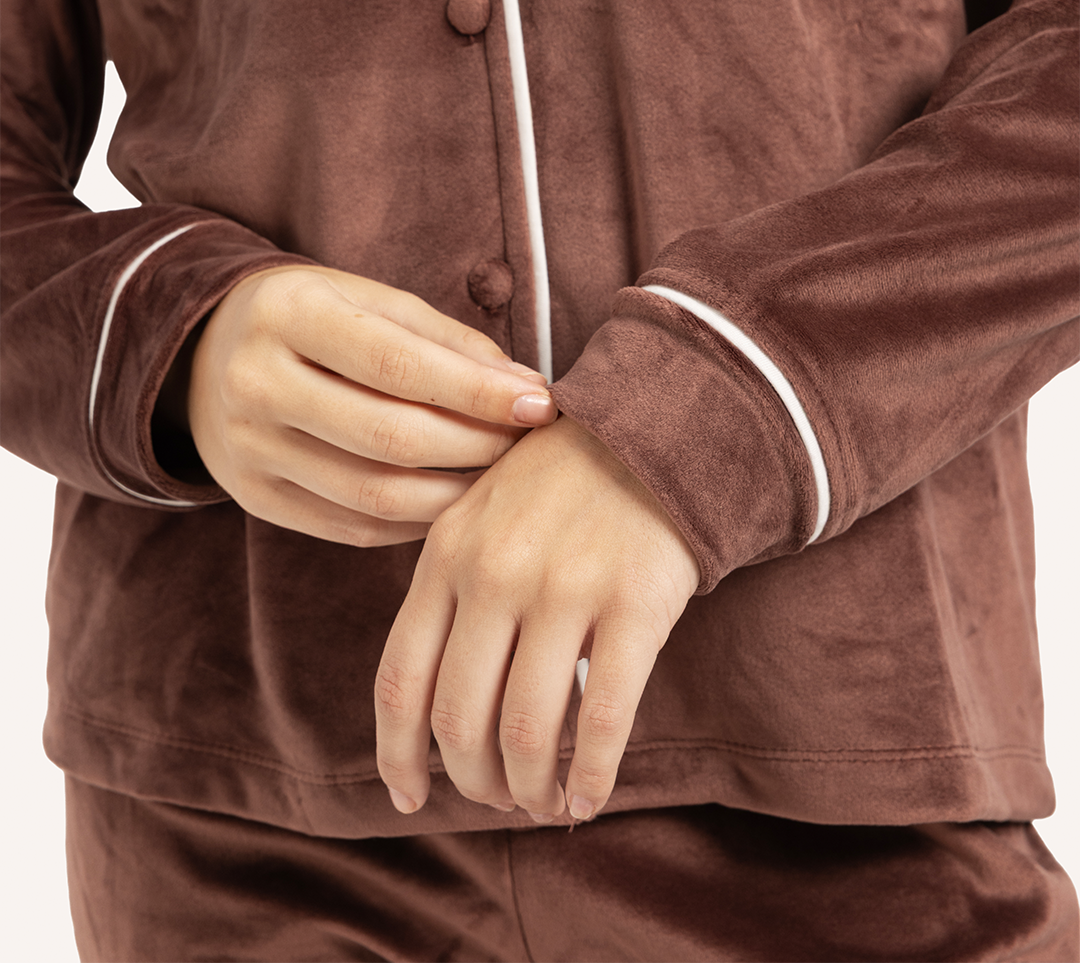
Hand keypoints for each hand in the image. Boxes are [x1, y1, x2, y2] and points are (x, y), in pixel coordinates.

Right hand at [184, 265, 555, 544]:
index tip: (540, 404)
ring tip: (502, 477)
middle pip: (389, 437)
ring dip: (456, 494)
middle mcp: (256, 382)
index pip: (398, 364)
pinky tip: (454, 501)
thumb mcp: (372, 301)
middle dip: (476, 445)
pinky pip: (353, 526)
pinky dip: (416, 521)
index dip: (477, 391)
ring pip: (374, 494)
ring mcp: (248, 448)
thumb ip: (447, 342)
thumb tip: (526, 390)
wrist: (209, 349)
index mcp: (289, 313)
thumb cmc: (318, 317)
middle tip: (528, 444)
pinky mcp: (254, 497)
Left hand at [374, 416, 700, 822]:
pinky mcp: (633, 603)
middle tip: (498, 799)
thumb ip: (448, 594)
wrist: (653, 429)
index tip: (409, 798)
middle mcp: (494, 574)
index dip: (398, 757)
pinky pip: (603, 717)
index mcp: (445, 554)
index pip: (400, 681)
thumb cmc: (559, 487)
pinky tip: (588, 795)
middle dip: (475, 782)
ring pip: (525, 732)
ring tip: (544, 803)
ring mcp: (563, 588)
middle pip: (460, 720)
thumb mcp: (478, 518)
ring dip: (531, 789)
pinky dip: (591, 776)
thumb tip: (431, 711)